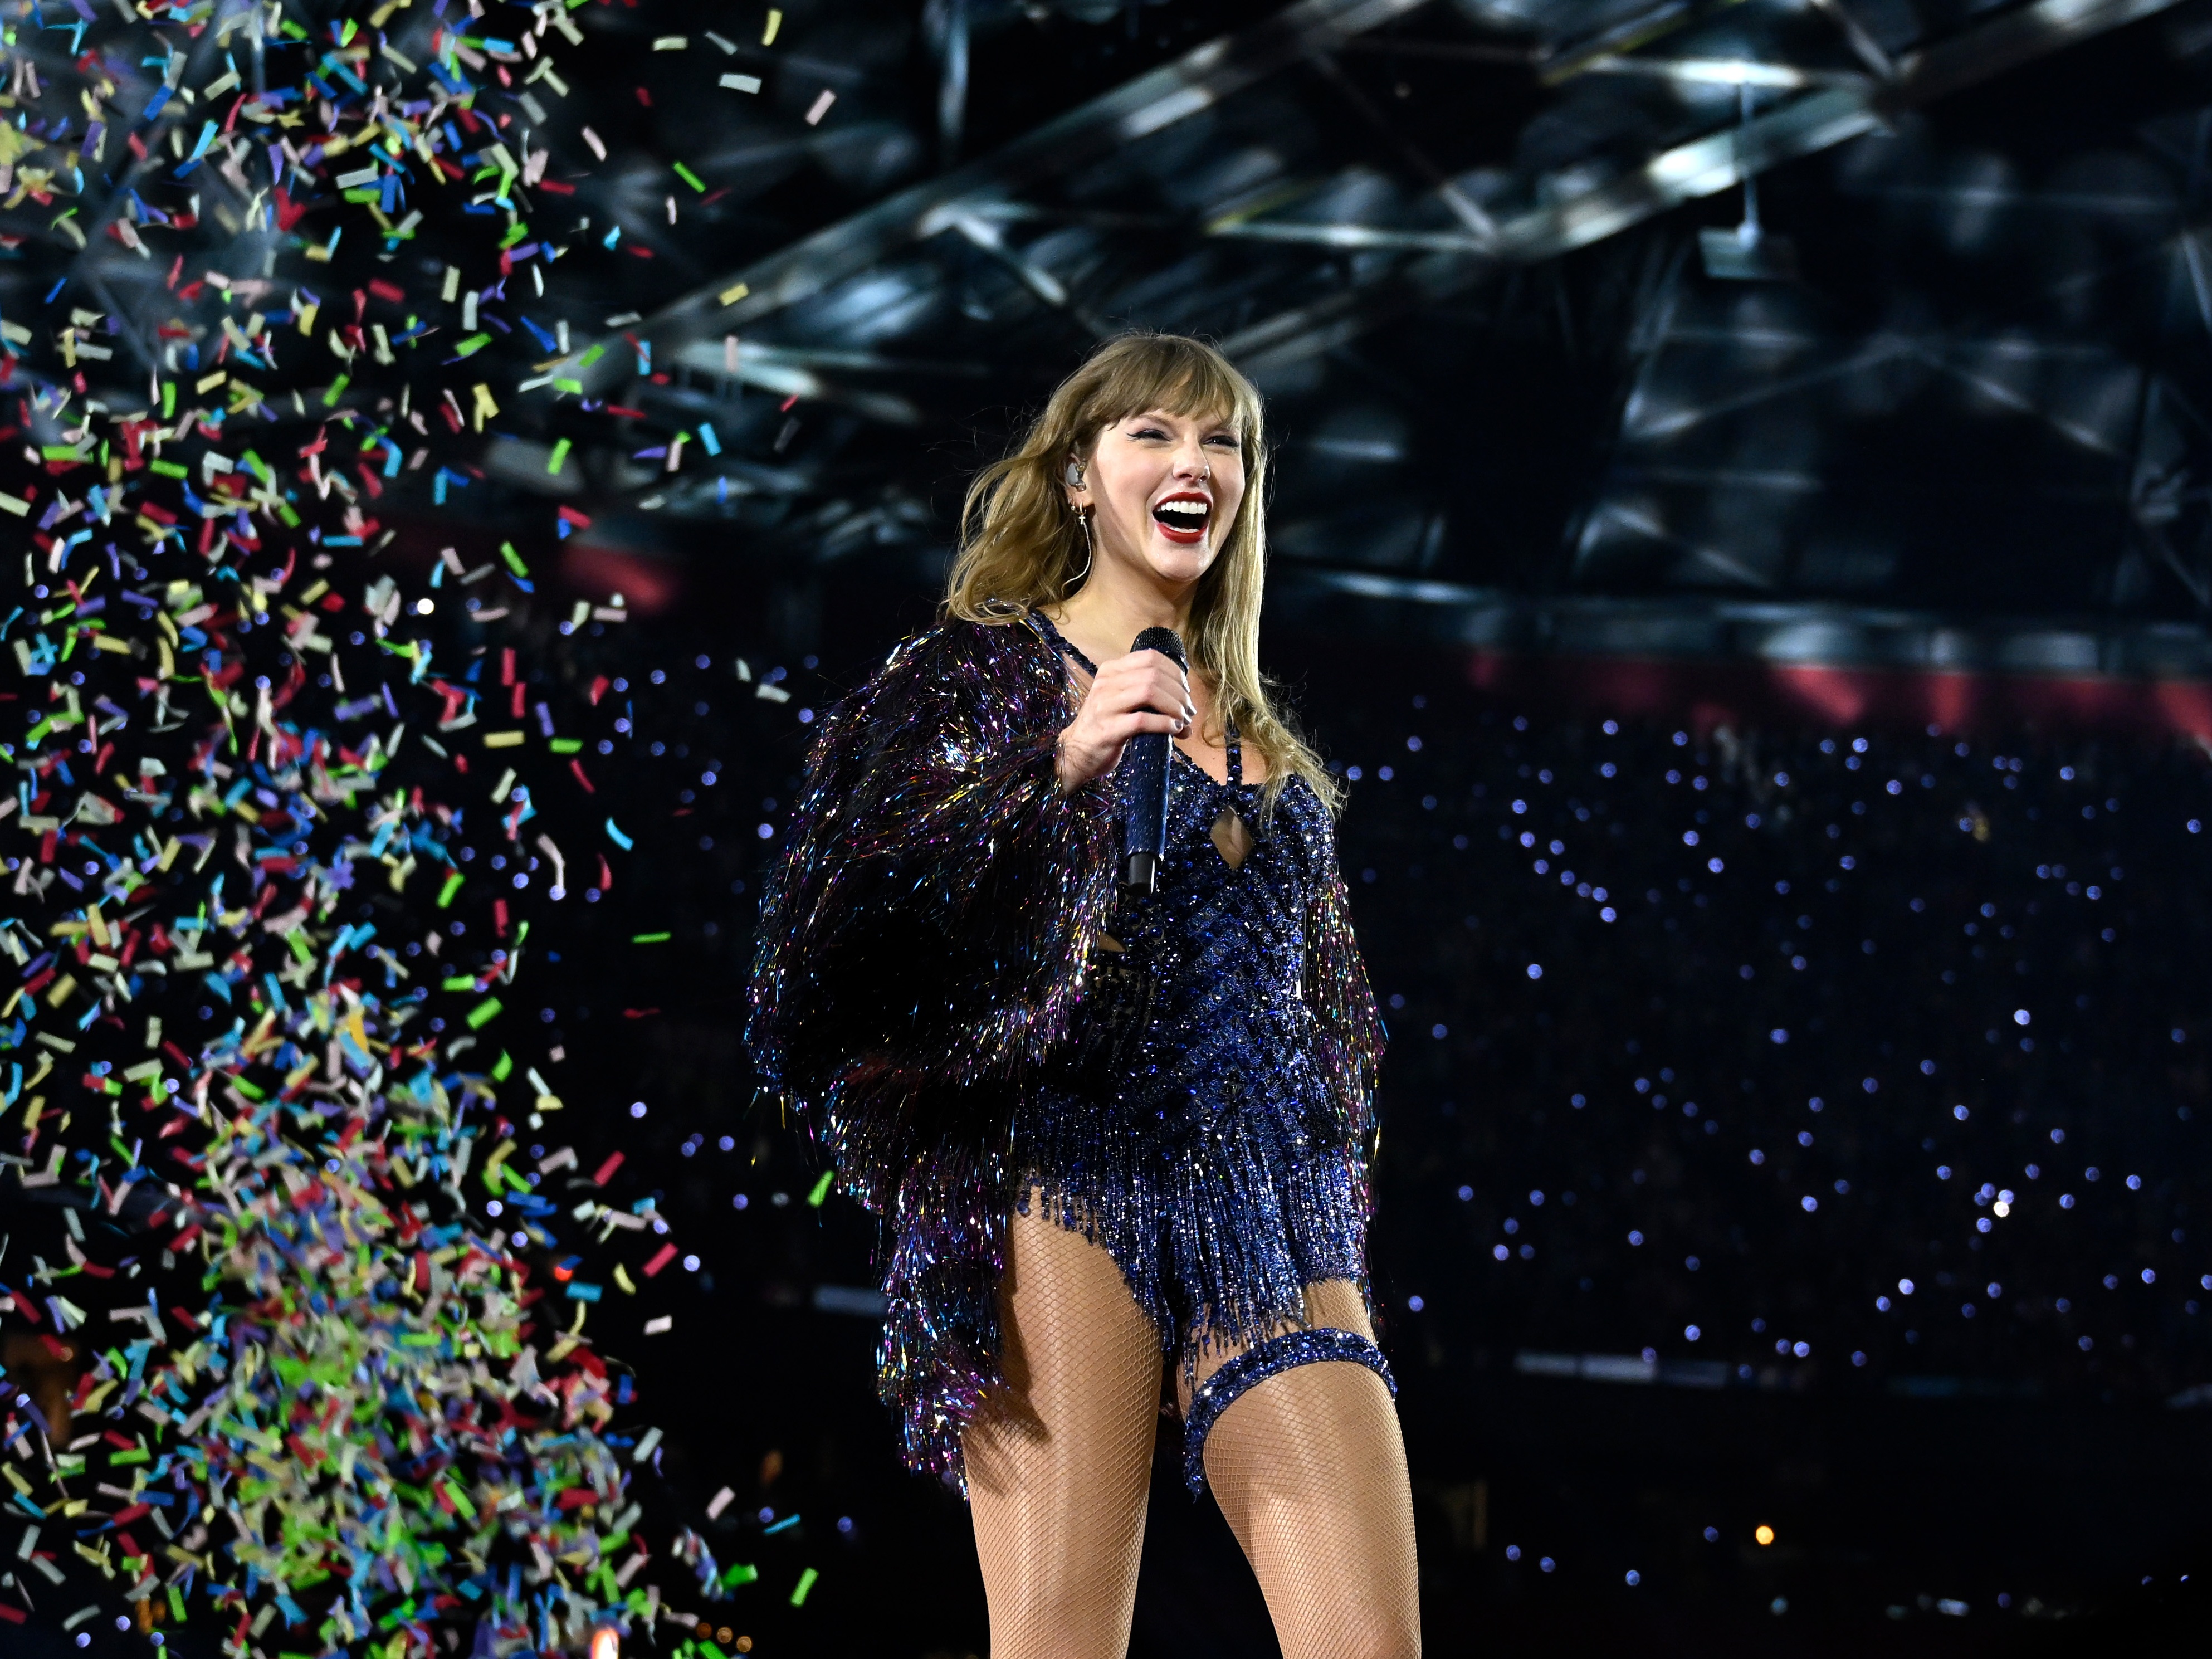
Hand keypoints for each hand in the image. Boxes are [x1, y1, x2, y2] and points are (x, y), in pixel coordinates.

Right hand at [1055, 648, 1192, 791]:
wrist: (1076, 752)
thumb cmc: (1106, 725)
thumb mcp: (1123, 701)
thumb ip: (1149, 697)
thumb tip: (1188, 710)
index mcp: (1111, 670)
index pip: (1151, 657)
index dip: (1175, 673)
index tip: (1185, 691)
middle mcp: (1106, 683)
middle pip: (1154, 675)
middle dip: (1179, 693)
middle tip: (1188, 711)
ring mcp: (1105, 705)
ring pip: (1149, 693)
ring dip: (1174, 707)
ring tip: (1182, 721)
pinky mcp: (1108, 729)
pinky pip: (1142, 720)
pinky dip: (1164, 724)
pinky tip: (1173, 730)